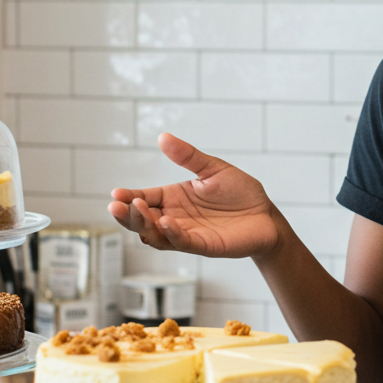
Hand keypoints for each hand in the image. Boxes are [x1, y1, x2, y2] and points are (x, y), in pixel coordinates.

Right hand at [106, 133, 280, 258]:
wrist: (266, 214)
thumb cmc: (240, 192)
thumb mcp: (213, 169)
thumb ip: (188, 156)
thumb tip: (163, 137)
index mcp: (173, 198)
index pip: (143, 198)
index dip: (128, 197)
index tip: (116, 194)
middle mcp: (175, 217)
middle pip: (142, 220)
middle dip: (127, 214)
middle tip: (116, 206)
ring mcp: (187, 233)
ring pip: (156, 235)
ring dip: (144, 224)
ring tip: (138, 209)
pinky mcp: (203, 245)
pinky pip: (183, 242)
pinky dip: (172, 234)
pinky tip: (166, 222)